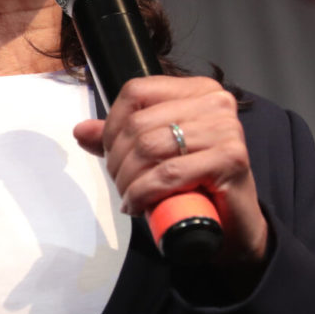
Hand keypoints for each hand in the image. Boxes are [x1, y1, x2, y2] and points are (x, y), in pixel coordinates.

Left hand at [71, 75, 267, 263]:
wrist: (233, 223)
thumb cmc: (195, 183)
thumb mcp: (152, 155)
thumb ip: (119, 139)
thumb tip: (81, 130)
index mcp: (197, 90)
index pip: (136, 92)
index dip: (112, 125)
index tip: (111, 153)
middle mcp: (216, 103)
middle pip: (139, 123)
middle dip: (118, 160)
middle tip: (121, 182)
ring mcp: (227, 129)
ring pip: (149, 148)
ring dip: (128, 180)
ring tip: (129, 196)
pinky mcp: (231, 158)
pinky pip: (167, 174)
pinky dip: (143, 193)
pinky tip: (138, 206)